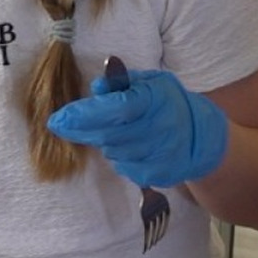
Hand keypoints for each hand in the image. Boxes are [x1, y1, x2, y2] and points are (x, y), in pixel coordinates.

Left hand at [45, 67, 228, 187]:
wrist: (201, 137)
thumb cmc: (168, 103)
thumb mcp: (149, 82)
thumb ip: (121, 83)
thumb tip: (97, 86)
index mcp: (156, 100)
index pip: (116, 108)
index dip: (84, 114)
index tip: (57, 119)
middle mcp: (160, 128)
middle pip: (108, 135)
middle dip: (80, 130)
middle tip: (63, 125)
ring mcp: (160, 154)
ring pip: (113, 152)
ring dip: (102, 141)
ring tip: (111, 130)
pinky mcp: (158, 174)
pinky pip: (124, 167)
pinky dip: (118, 157)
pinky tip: (128, 146)